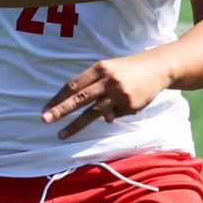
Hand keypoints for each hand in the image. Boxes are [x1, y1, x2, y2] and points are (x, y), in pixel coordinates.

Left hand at [42, 51, 176, 137]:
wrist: (158, 67)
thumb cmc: (128, 69)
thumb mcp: (109, 70)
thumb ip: (95, 87)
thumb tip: (87, 108)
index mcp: (99, 68)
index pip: (73, 84)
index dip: (58, 97)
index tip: (45, 108)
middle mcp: (107, 80)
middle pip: (79, 98)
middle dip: (60, 110)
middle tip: (45, 119)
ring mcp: (118, 93)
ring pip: (92, 112)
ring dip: (75, 125)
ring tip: (61, 134)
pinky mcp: (129, 104)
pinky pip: (114, 115)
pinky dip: (113, 114)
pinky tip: (124, 104)